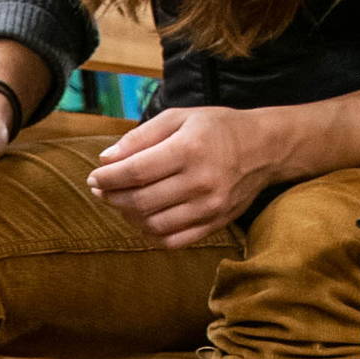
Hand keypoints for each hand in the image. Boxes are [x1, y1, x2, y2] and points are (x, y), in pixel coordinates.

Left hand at [86, 106, 295, 247]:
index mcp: (189, 150)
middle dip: (112, 197)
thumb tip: (106, 160)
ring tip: (122, 202)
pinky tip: (144, 217)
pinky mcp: (216, 224)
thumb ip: (139, 137)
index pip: (135, 172)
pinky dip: (151, 233)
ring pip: (153, 224)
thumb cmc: (216, 128)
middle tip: (101, 190)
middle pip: (140, 201)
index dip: (107, 178)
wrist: (265, 148)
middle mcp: (201, 181)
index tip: (94, 177)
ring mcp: (210, 207)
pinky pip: (173, 240)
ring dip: (128, 216)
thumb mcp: (178, 118)